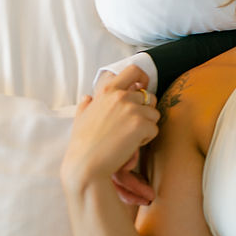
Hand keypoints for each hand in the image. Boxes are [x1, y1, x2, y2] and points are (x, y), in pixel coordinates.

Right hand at [63, 65, 159, 196]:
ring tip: (129, 138)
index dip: (143, 78)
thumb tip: (88, 97)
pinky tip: (131, 145)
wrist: (85, 164)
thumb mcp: (81, 118)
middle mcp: (121, 96)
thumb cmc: (82, 144)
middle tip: (132, 127)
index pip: (133, 71)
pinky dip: (146, 139)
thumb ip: (87, 105)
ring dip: (146, 126)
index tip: (144, 87)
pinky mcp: (141, 124)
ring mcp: (132, 109)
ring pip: (154, 114)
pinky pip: (154, 129)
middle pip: (149, 97)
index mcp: (108, 91)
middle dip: (145, 112)